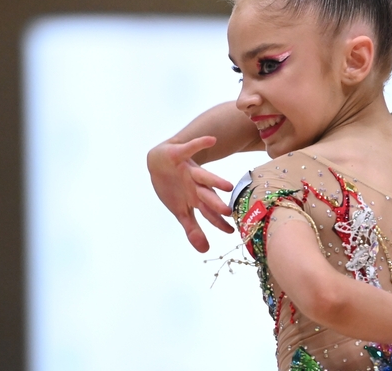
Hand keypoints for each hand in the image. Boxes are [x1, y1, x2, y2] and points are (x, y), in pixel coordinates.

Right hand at [147, 136, 234, 251]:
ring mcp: (189, 169)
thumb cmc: (174, 187)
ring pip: (203, 175)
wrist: (159, 161)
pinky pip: (191, 148)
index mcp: (196, 198)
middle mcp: (196, 184)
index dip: (218, 222)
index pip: (209, 213)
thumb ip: (193, 229)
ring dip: (214, 179)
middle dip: (216, 204)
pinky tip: (210, 140)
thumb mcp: (180, 210)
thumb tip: (205, 251)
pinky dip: (199, 144)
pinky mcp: (180, 154)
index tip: (232, 231)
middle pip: (207, 195)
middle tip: (228, 212)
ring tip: (226, 185)